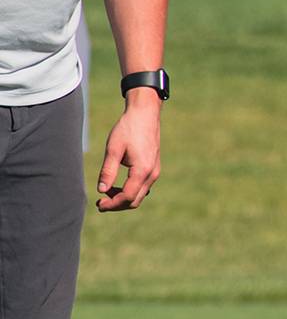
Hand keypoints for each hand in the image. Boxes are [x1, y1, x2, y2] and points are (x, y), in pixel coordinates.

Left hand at [95, 92, 161, 210]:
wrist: (145, 114)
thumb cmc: (128, 129)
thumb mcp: (114, 149)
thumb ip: (108, 171)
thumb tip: (101, 191)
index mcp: (142, 170)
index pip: (127, 197)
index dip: (112, 204)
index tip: (98, 204)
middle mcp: (152, 173)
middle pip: (135, 200)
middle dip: (117, 204)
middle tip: (100, 202)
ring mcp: (155, 171)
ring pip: (140, 195)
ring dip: (123, 198)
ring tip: (106, 192)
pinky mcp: (154, 167)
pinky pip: (143, 187)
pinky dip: (131, 191)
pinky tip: (118, 185)